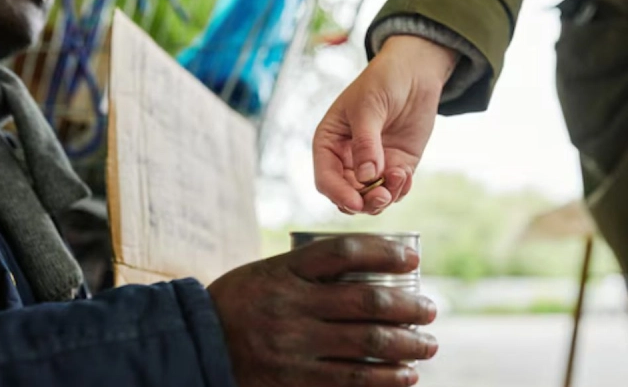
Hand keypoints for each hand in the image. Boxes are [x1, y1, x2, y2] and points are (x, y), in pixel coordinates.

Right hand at [208, 236, 437, 386]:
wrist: (197, 345)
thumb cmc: (242, 303)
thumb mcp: (268, 272)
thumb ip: (310, 270)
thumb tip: (370, 269)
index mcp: (285, 270)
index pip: (344, 253)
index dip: (384, 253)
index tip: (412, 260)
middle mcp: (291, 305)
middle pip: (366, 301)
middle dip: (409, 307)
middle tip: (430, 309)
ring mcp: (293, 345)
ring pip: (366, 343)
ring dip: (407, 344)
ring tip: (427, 344)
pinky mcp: (294, 379)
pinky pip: (351, 379)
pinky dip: (385, 378)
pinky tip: (405, 375)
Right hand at [313, 35, 457, 214]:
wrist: (414, 72)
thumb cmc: (382, 81)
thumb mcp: (368, 108)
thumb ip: (366, 143)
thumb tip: (367, 176)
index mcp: (329, 143)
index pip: (326, 179)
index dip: (339, 194)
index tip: (356, 202)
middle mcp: (347, 159)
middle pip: (348, 195)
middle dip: (364, 201)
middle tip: (382, 195)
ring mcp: (373, 165)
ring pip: (371, 198)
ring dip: (385, 197)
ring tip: (400, 177)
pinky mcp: (396, 166)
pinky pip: (394, 190)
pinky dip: (400, 189)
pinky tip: (406, 174)